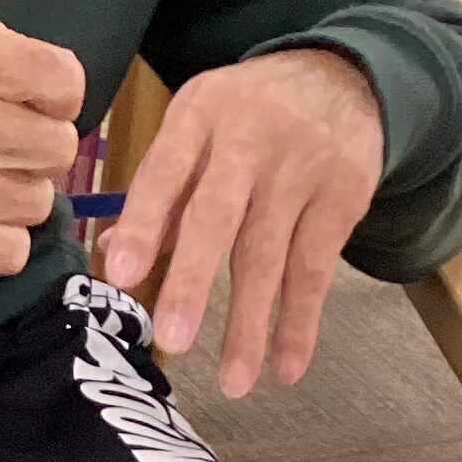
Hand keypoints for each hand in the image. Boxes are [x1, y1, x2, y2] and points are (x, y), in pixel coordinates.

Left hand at [101, 48, 383, 397]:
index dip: (143, 223)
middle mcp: (249, 139)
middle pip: (217, 216)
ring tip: (232, 383)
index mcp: (200, 115)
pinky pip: (315, 269)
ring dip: (250, 324)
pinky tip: (285, 367)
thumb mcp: (200, 125)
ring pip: (268, 254)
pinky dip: (300, 323)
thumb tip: (113, 253)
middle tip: (173, 338)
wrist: (347, 78)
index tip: (121, 275)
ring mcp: (300, 169)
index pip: (165, 171)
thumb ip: (162, 188)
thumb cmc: (249, 113)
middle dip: (192, 280)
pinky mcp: (342, 198)